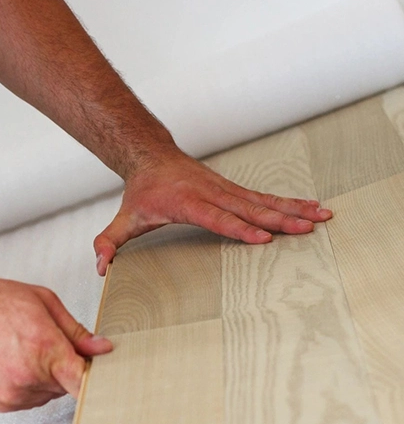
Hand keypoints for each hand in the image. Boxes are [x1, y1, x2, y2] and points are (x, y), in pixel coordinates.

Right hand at [0, 270, 112, 411]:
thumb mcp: (45, 304)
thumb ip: (77, 332)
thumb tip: (101, 347)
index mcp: (45, 348)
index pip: (85, 381)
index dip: (99, 378)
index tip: (105, 375)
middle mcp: (29, 376)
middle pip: (70, 385)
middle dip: (68, 367)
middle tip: (52, 345)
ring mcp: (13, 394)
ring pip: (52, 393)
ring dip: (49, 377)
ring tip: (27, 349)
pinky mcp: (2, 404)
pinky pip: (32, 399)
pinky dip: (31, 384)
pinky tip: (17, 362)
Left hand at [94, 152, 331, 274]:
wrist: (151, 156)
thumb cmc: (142, 192)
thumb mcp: (124, 218)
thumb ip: (110, 243)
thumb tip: (101, 267)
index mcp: (187, 202)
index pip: (217, 218)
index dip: (240, 228)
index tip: (264, 238)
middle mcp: (212, 193)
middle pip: (250, 207)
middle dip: (280, 219)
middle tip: (308, 228)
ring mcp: (226, 189)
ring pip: (264, 200)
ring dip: (294, 209)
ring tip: (322, 216)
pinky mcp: (234, 189)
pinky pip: (265, 196)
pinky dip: (289, 202)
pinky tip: (309, 207)